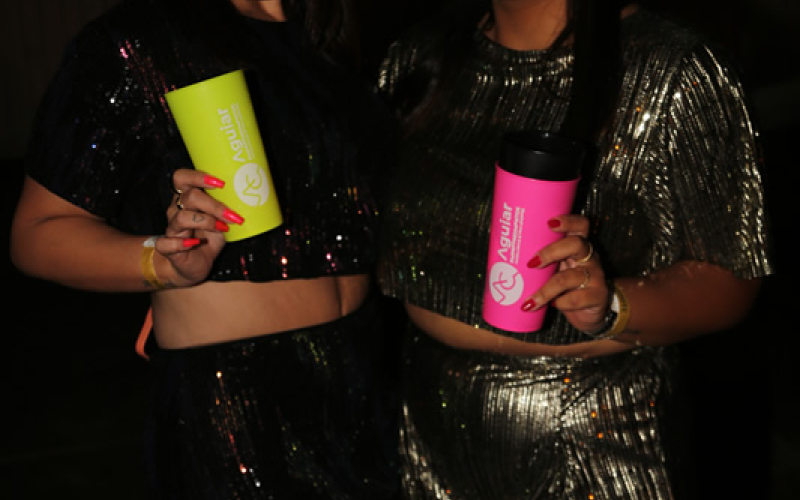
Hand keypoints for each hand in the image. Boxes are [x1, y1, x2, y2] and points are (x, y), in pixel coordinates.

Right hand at [155, 169, 242, 286]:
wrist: (196, 264)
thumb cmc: (208, 238)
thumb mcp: (221, 221)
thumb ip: (227, 209)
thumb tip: (247, 201)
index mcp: (186, 198)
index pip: (182, 178)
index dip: (198, 177)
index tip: (221, 184)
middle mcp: (176, 209)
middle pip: (189, 197)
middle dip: (214, 205)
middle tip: (231, 216)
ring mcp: (171, 228)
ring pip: (182, 217)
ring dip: (206, 222)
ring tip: (222, 229)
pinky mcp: (167, 247)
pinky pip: (166, 243)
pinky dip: (180, 243)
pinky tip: (195, 244)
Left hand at [522, 215, 609, 332]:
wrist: (589, 313)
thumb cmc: (566, 286)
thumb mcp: (554, 270)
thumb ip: (539, 262)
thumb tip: (500, 259)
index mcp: (577, 246)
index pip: (580, 225)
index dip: (568, 220)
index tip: (549, 223)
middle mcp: (589, 257)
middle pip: (576, 244)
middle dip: (551, 252)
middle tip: (531, 263)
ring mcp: (595, 276)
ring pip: (570, 277)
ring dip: (546, 290)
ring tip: (530, 300)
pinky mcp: (598, 296)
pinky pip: (577, 298)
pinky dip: (561, 304)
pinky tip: (553, 306)